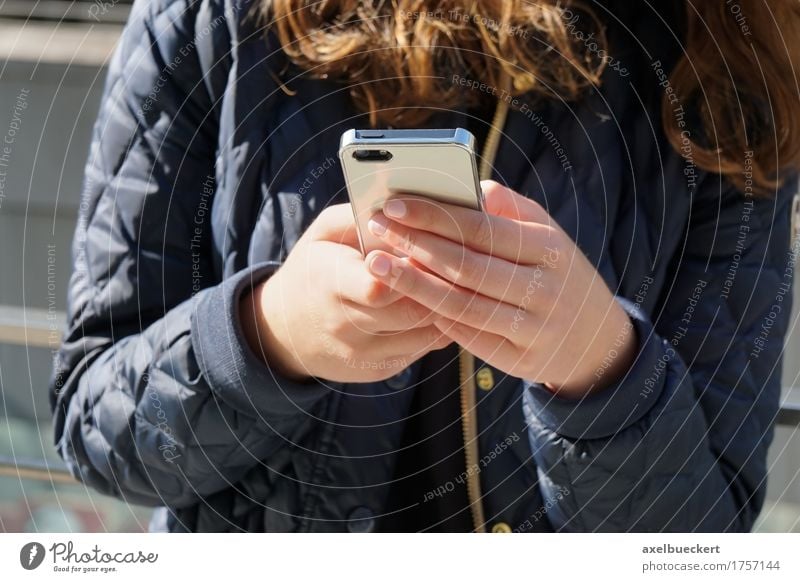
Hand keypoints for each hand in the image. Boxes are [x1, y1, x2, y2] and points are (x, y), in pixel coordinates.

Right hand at [240, 204, 451, 382]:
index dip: (409, 269)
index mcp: (328, 284)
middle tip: (461, 261)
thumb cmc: (313, 269)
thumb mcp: (323, 233)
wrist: (285, 331)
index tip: (426, 248)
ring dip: (449, 305)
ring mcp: (365, 353)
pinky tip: (445, 304)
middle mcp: (345, 325)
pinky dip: (440, 324)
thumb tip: (409, 204)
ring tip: (459, 280)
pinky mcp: (381, 369)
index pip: (377, 287)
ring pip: (426, 332)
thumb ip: (362, 215)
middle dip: (440, 285)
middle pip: (411, 310)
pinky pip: (425, 347)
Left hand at [362, 181, 637, 398]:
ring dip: (414, 284)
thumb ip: (509, 209)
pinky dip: (435, 317)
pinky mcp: (521, 360)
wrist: (595, 340)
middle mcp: (544, 288)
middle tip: (374, 229)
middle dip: (414, 245)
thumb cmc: (556, 273)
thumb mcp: (547, 235)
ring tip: (378, 266)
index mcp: (549, 248)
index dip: (434, 216)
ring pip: (462, 305)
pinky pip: (469, 337)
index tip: (394, 204)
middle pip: (467, 266)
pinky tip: (406, 300)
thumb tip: (467, 187)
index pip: (482, 227)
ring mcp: (534, 328)